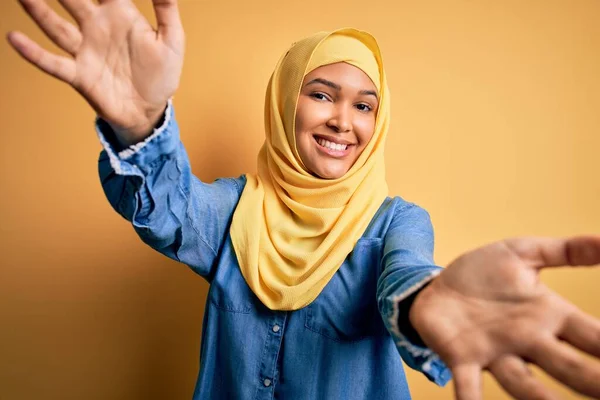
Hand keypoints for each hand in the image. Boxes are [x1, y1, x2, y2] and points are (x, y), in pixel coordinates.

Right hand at [6, 0, 184, 143]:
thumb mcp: (172, 42)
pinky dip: (34, 53)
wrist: (150, 111)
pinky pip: (53, 62)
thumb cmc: (161, 75)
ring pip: (56, 26)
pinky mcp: (79, 75)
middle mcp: (97, 27)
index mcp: (120, 14)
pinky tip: (15, 38)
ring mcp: (85, 50)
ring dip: (38, 10)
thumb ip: (167, 11)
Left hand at [410, 236, 599, 399]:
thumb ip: (564, 250)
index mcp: (547, 314)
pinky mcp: (461, 359)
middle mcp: (526, 341)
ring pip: (523, 384)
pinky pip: (469, 387)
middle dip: (591, 380)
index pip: (591, 334)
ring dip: (541, 399)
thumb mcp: (522, 253)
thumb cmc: (483, 273)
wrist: (435, 284)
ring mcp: (494, 353)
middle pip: (566, 366)